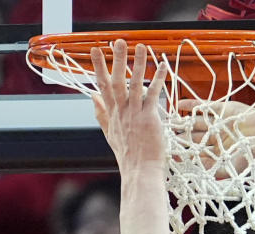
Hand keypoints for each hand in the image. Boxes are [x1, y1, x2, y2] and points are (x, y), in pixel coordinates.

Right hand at [90, 41, 169, 175]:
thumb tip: (92, 98)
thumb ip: (101, 114)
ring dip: (137, 64)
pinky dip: (158, 79)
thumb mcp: (110, 133)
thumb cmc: (128, 155)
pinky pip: (153, 94)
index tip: (96, 51)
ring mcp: (134, 114)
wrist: (139, 171)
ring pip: (134, 84)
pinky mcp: (148, 118)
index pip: (102, 86)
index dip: (99, 67)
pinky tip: (162, 66)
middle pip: (116, 81)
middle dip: (116, 60)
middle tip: (116, 41)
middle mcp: (121, 112)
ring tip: (140, 46)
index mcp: (112, 114)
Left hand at [174, 99, 254, 177]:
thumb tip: (195, 179)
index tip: (168, 152)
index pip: (196, 153)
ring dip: (182, 121)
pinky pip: (204, 106)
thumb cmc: (253, 157)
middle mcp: (215, 138)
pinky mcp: (223, 109)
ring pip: (196, 122)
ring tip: (168, 120)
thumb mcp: (232, 169)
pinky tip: (179, 104)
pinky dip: (192, 105)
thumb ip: (214, 173)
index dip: (182, 152)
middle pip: (193, 137)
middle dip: (179, 136)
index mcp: (217, 152)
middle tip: (162, 135)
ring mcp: (218, 123)